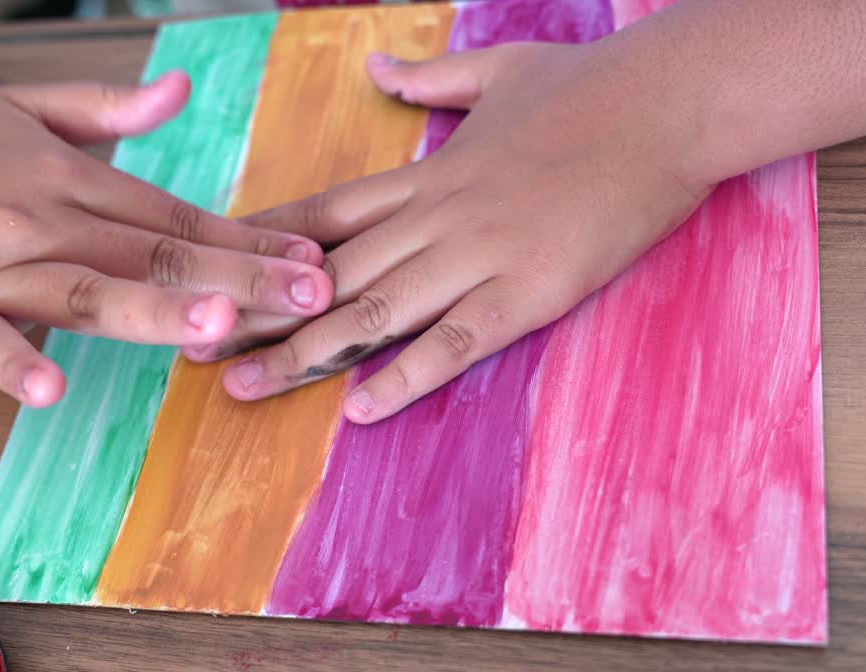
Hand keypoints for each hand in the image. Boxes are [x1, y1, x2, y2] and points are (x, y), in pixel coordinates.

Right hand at [0, 71, 333, 406]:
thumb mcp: (26, 104)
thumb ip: (110, 106)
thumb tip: (183, 91)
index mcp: (66, 175)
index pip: (174, 216)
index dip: (245, 240)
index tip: (308, 260)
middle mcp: (37, 219)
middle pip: (150, 254)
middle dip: (237, 279)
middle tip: (311, 298)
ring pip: (84, 293)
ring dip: (154, 311)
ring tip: (220, 324)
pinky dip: (14, 365)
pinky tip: (53, 388)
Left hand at [206, 41, 710, 422]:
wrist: (670, 101)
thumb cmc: (591, 85)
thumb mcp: (498, 69)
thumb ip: (430, 81)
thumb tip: (378, 68)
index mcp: (428, 170)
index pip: (325, 212)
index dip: (263, 246)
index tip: (211, 269)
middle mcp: (438, 214)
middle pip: (329, 271)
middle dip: (260, 311)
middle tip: (195, 345)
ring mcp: (481, 252)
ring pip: (375, 310)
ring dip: (305, 352)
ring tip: (246, 387)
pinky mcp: (530, 288)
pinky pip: (456, 340)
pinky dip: (406, 375)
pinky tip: (359, 409)